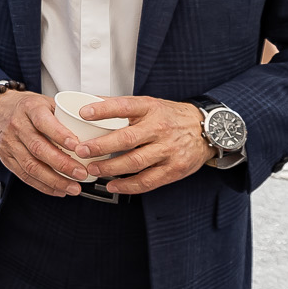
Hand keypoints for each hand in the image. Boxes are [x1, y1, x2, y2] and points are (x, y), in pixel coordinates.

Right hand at [0, 90, 104, 196]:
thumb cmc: (29, 107)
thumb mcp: (46, 102)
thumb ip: (68, 113)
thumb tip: (101, 119)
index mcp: (30, 108)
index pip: (44, 122)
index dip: (61, 135)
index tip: (78, 147)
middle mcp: (17, 126)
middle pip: (39, 148)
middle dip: (62, 164)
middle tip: (82, 173)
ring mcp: (10, 143)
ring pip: (31, 166)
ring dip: (55, 180)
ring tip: (74, 187)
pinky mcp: (6, 159)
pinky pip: (25, 176)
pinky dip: (43, 186)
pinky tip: (58, 190)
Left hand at [70, 97, 215, 193]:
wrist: (205, 130)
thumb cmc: (171, 117)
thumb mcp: (149, 105)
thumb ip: (121, 106)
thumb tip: (89, 102)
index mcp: (151, 109)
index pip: (124, 106)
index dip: (102, 109)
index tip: (83, 113)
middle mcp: (160, 129)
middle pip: (126, 138)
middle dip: (100, 146)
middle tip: (82, 150)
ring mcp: (168, 150)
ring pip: (135, 162)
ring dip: (110, 168)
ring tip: (93, 169)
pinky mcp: (173, 170)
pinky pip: (147, 181)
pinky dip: (127, 186)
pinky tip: (112, 185)